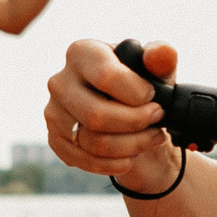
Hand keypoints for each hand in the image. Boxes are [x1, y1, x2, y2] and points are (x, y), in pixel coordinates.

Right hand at [45, 38, 177, 185]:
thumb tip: (162, 54)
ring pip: (92, 141)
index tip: (154, 97)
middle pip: (96, 115)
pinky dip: (113, 164)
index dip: (138, 94)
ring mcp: (54, 112)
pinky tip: (131, 157)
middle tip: (157, 119)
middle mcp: (60, 81)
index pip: (107, 77)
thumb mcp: (156, 70)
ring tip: (152, 138)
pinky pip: (83, 160)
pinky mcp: (55, 138)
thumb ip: (161, 58)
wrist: (128, 114)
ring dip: (131, 146)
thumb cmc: (141, 86)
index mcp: (82, 53)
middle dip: (136, 122)